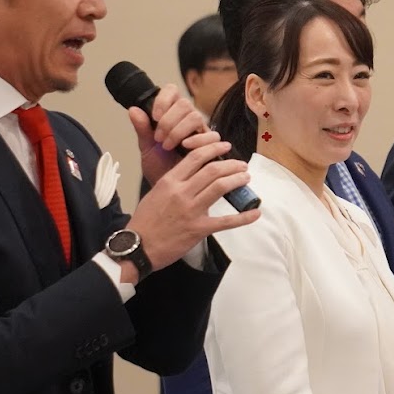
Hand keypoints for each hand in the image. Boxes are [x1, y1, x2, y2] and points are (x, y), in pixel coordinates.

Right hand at [127, 130, 258, 272]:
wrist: (138, 247)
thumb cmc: (144, 221)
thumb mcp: (155, 193)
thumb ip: (174, 182)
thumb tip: (192, 174)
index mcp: (170, 181)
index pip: (196, 157)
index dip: (213, 149)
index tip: (224, 146)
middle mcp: (181, 193)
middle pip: (212, 170)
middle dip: (231, 164)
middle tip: (241, 165)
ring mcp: (191, 211)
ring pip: (220, 187)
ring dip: (237, 180)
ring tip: (246, 178)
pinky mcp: (198, 229)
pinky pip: (226, 221)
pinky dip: (243, 217)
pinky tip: (255, 213)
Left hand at [131, 86, 209, 184]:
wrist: (171, 189)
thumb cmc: (160, 167)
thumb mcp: (147, 148)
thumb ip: (142, 129)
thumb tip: (133, 110)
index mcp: (171, 113)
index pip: (171, 91)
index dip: (164, 99)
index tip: (155, 117)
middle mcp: (187, 118)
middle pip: (184, 103)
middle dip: (169, 120)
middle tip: (159, 138)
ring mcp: (200, 130)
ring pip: (195, 116)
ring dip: (179, 130)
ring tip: (168, 146)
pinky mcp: (211, 145)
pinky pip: (210, 134)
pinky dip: (197, 139)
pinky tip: (186, 146)